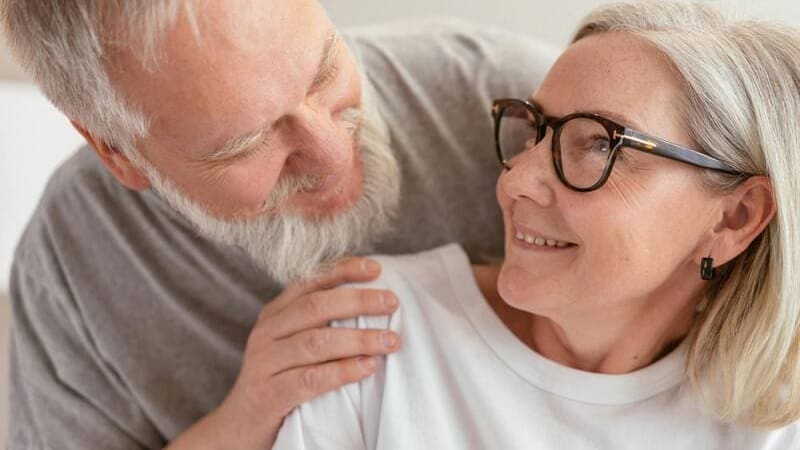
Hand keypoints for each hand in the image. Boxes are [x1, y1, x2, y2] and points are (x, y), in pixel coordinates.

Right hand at [166, 257, 400, 449]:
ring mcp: (264, 363)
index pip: (310, 282)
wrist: (239, 425)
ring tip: (390, 341)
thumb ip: (319, 323)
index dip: (343, 270)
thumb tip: (371, 301)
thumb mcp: (292, 344)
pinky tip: (367, 367)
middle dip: (359, 301)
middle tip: (392, 303)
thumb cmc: (279, 379)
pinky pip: (311, 379)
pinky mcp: (268, 394)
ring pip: (316, 342)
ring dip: (359, 339)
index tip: (376, 269)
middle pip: (315, 307)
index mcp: (274, 314)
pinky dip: (342, 371)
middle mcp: (266, 332)